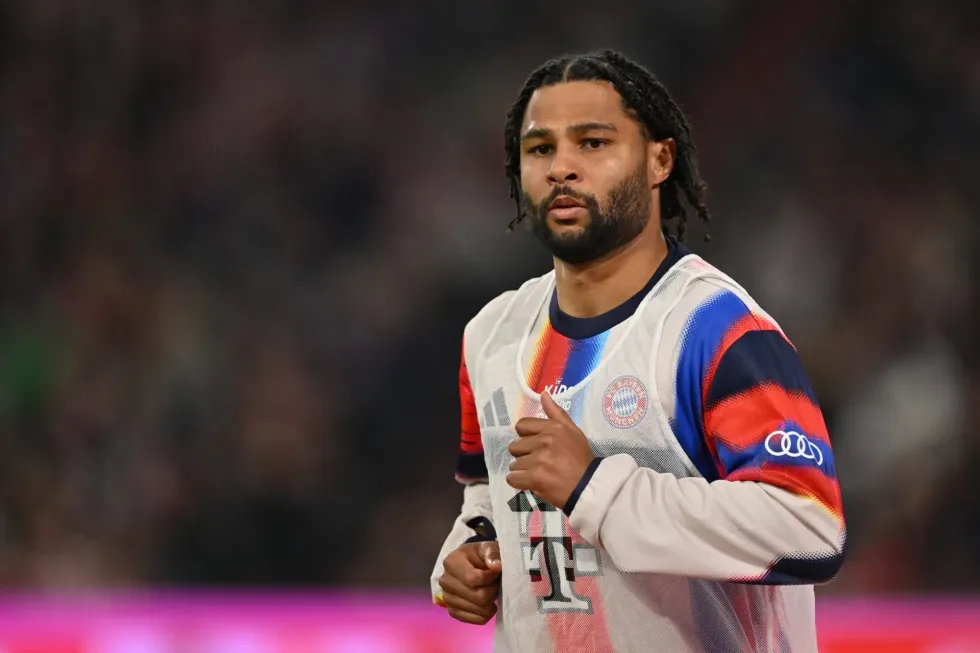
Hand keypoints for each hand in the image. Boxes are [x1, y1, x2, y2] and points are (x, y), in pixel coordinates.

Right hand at [438, 541, 501, 624]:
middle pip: (478, 597)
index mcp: (451, 562)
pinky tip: (487, 603)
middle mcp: (445, 581)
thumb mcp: (488, 548)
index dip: (490, 578)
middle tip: (494, 583)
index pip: (472, 579)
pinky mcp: (453, 611)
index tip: (495, 572)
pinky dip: (486, 614)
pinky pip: (476, 620)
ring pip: (479, 610)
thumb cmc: (481, 556)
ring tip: (490, 591)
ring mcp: (447, 598)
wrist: (472, 565)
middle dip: (492, 591)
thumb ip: (493, 553)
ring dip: (490, 602)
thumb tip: (496, 566)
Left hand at [506, 391, 596, 509]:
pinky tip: (531, 483)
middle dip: (523, 455)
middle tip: (538, 462)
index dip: (526, 437)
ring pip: (514, 464)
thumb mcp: (573, 431)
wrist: (589, 486)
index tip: (536, 446)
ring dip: (523, 471)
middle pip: (515, 446)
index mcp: (552, 428)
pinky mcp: (535, 478)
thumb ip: (556, 413)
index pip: (521, 425)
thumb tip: (543, 394)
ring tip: (538, 474)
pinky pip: (512, 478)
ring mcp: (539, 460)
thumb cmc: (581, 458)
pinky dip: (519, 482)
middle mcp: (544, 441)